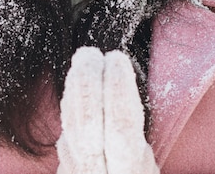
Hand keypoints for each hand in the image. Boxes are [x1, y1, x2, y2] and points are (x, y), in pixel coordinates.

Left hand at [56, 47, 158, 173]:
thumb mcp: (149, 167)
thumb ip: (136, 139)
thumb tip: (123, 89)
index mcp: (129, 173)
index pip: (120, 128)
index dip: (118, 89)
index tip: (117, 58)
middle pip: (86, 125)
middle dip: (86, 83)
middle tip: (90, 53)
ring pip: (70, 130)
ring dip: (74, 91)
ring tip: (81, 63)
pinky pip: (65, 139)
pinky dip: (70, 110)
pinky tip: (74, 90)